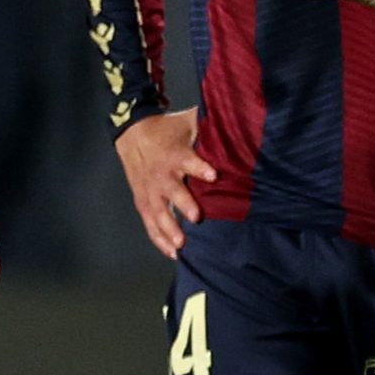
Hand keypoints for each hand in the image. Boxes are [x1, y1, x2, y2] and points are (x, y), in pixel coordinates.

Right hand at [115, 108, 212, 258]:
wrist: (132, 133)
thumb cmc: (167, 130)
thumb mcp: (188, 122)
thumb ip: (210, 125)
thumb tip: (242, 121)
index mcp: (174, 153)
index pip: (187, 160)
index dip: (199, 167)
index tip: (213, 174)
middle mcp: (161, 173)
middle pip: (171, 190)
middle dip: (182, 203)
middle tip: (196, 217)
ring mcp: (150, 190)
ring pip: (158, 211)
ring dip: (168, 228)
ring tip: (181, 244)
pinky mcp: (143, 201)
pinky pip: (150, 222)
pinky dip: (159, 238)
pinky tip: (172, 253)